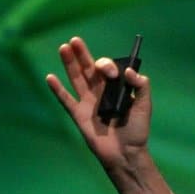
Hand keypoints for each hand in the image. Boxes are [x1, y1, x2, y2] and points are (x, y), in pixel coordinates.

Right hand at [45, 36, 151, 169]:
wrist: (126, 153)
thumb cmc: (137, 130)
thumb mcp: (144, 105)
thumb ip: (141, 86)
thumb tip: (128, 71)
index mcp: (116, 88)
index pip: (108, 69)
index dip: (108, 66)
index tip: (115, 75)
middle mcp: (100, 92)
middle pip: (89, 69)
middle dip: (82, 54)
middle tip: (75, 40)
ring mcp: (88, 102)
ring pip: (76, 79)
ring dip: (69, 64)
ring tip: (64, 47)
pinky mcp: (78, 115)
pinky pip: (65, 100)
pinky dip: (57, 89)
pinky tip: (50, 77)